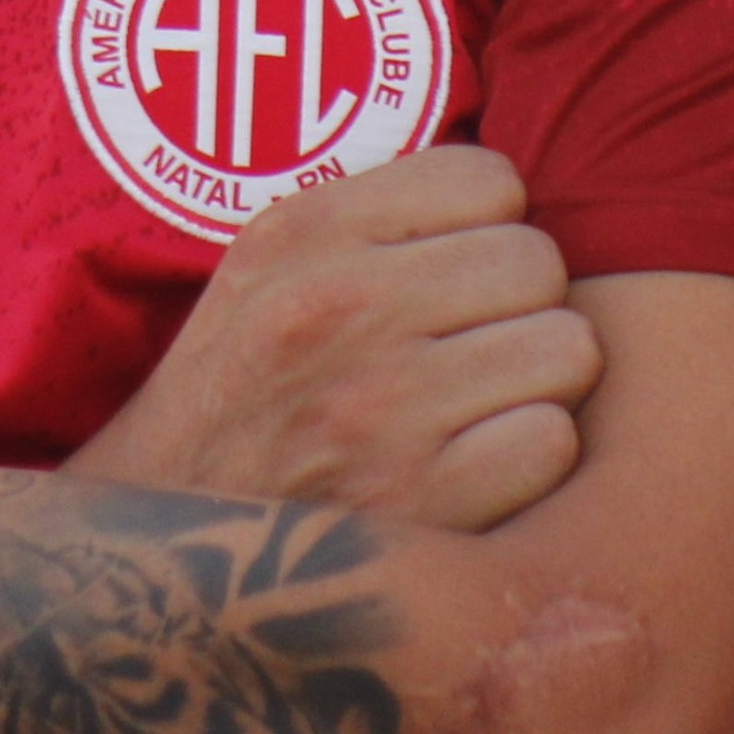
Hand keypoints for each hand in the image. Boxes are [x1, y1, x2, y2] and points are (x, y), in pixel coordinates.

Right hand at [65, 145, 600, 528]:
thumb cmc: (237, 401)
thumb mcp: (262, 275)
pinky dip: (533, 459)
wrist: (166, 554)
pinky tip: (483, 467)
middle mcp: (341, 308)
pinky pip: (554, 442)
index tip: (455, 273)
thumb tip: (504, 195)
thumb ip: (366, 222)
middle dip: (521, 305)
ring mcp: (382, 409)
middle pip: (536, 261)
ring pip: (566, 347)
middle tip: (475, 348)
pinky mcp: (423, 505)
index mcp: (302, 235)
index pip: (488, 180)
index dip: (486, 228)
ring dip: (541, 383)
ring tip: (484, 405)